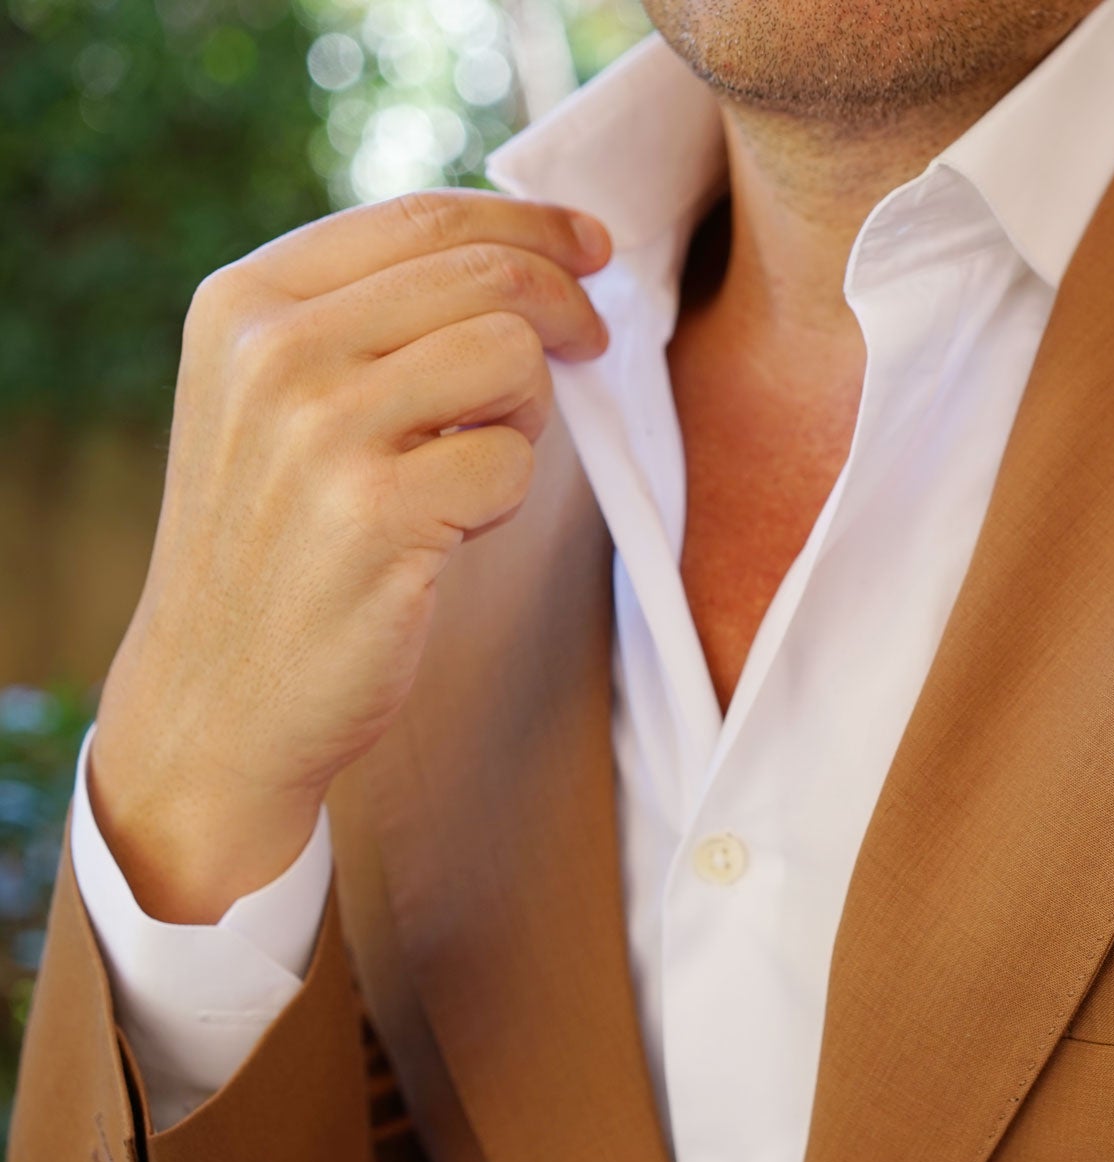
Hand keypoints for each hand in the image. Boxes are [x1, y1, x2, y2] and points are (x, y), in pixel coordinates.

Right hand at [88, 189, 611, 923]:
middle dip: (565, 309)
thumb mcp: (278, 398)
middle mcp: (274, 352)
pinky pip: (511, 464)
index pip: (422, 216)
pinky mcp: (377, 514)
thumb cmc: (281, 540)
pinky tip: (452, 529)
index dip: (530, 224)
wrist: (220, 693)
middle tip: (591, 350)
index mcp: (246, 301)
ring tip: (473, 465)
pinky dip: (505, 498)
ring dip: (526, 414)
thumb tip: (524, 253)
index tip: (593, 247)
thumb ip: (367, 316)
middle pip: (487, 276)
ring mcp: (321, 432)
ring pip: (511, 357)